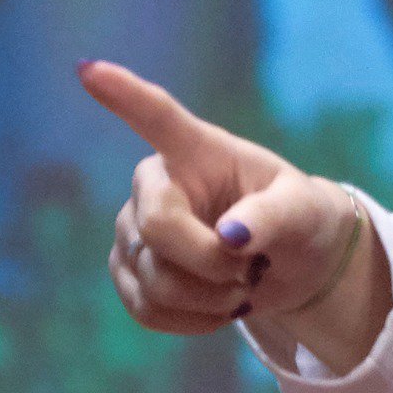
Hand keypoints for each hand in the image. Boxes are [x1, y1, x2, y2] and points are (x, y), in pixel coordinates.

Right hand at [81, 60, 388, 368]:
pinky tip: (218, 309)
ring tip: (241, 288)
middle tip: (250, 271)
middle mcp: (153, 184)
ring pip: (154, 281)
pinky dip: (192, 321)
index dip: (123, 95)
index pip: (156, 117)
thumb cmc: (298, 220)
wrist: (287, 265)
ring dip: (210, 300)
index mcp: (195, 150)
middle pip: (159, 230)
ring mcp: (132, 230)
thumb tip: (231, 238)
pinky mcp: (128, 272)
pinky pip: (146, 309)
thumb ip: (273, 217)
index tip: (88, 70)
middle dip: (211, 264)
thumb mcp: (304, 211)